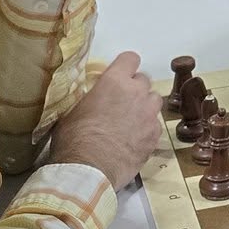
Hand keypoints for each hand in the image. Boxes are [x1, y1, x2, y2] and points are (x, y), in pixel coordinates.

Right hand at [48, 52, 162, 191]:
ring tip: (130, 122)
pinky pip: (155, 124)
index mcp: (114, 81)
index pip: (130, 58)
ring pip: (154, 101)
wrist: (88, 170)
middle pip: (143, 80)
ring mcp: (149, 114)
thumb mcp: (73, 111)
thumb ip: (90, 97)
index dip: (125, 67)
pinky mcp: (155, 135)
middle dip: (134, 89)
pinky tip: (134, 141)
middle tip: (121, 104)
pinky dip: (147, 129)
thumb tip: (91, 97)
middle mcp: (136, 92)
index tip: (119, 76)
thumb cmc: (73, 139)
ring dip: (144, 107)